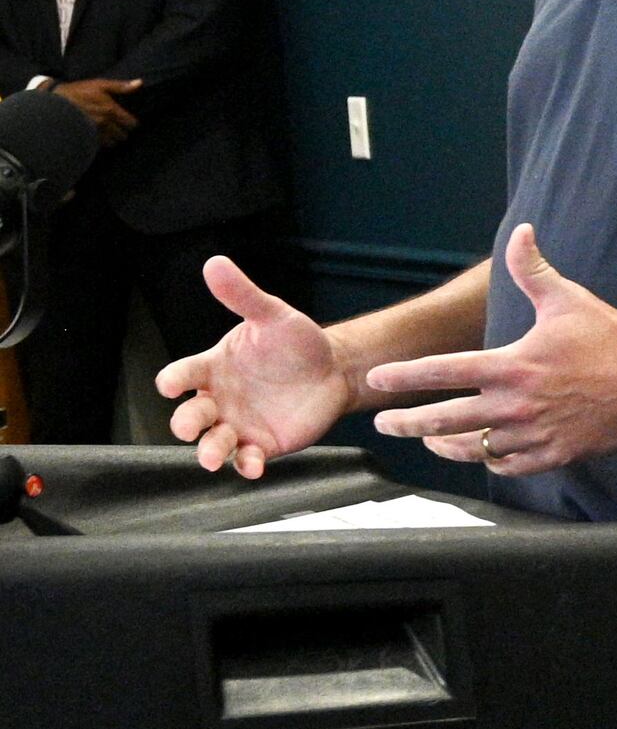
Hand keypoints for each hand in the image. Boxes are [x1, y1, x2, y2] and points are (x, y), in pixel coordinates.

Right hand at [52, 76, 140, 145]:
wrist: (53, 104)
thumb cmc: (77, 92)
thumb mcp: (99, 84)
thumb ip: (120, 86)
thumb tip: (140, 83)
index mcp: (110, 110)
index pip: (131, 123)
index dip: (130, 122)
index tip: (127, 121)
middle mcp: (104, 124)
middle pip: (123, 135)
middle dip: (121, 132)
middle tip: (116, 127)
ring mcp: (93, 133)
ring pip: (111, 143)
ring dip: (111, 139)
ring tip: (106, 133)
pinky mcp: (84, 139)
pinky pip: (98, 146)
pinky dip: (99, 143)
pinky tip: (96, 136)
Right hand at [157, 256, 352, 478]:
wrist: (334, 368)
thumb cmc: (296, 341)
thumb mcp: (272, 315)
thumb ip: (243, 295)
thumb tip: (214, 262)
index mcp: (213, 367)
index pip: (182, 374)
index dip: (173, 380)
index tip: (170, 385)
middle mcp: (219, 399)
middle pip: (190, 416)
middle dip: (186, 423)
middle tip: (190, 427)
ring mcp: (238, 424)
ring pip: (212, 442)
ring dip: (209, 451)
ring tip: (213, 456)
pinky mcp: (261, 443)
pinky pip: (245, 458)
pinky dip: (245, 465)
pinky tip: (253, 465)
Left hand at [356, 226, 616, 475]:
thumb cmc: (610, 337)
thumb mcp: (568, 299)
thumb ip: (532, 269)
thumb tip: (520, 230)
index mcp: (513, 365)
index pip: (443, 372)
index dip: (404, 376)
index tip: (376, 379)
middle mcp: (516, 404)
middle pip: (445, 419)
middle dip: (406, 422)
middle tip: (383, 422)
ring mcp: (534, 434)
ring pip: (473, 448)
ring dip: (443, 444)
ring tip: (426, 439)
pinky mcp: (554, 454)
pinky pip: (508, 465)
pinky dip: (489, 460)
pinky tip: (481, 452)